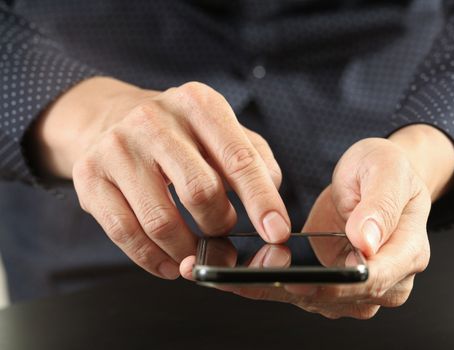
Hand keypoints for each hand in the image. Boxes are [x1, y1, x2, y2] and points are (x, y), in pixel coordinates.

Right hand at [32, 77, 290, 278]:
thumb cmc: (180, 133)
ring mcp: (118, 146)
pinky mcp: (90, 174)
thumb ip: (255, 163)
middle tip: (223, 236)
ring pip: (161, 221)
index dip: (261, 201)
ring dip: (187, 250)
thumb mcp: (221, 131)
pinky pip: (125, 233)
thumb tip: (271, 210)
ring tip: (196, 253)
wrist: (110, 118)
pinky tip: (168, 262)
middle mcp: (155, 119)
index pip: (238, 159)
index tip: (276, 233)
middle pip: (200, 192)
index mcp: (198, 104)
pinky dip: (152, 259)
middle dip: (219, 226)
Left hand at [181, 125, 453, 318]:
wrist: (377, 178)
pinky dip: (267, 285)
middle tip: (245, 276)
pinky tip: (234, 275)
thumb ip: (380, 207)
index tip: (297, 280)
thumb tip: (366, 243)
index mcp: (405, 251)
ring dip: (271, 290)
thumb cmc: (387, 171)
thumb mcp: (387, 171)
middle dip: (291, 289)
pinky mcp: (330, 282)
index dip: (335, 283)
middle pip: (340, 300)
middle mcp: (385, 278)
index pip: (375, 278)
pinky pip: (300, 292)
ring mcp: (356, 286)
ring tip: (226, 275)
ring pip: (315, 303)